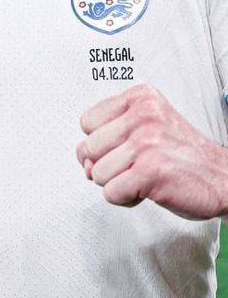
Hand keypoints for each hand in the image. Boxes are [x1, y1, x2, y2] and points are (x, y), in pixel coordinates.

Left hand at [77, 83, 227, 218]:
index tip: (122, 150)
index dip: (100, 143)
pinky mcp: (150, 171)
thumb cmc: (183, 155)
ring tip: (142, 178)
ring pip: (97, 173)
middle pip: (89, 147)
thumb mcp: (149, 127)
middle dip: (106, 166)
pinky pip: (111, 192)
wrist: (223, 178)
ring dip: (117, 184)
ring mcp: (146, 142)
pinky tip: (144, 192)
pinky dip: (124, 199)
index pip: (87, 121)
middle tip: (133, 168)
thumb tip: (84, 163)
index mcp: (141, 97)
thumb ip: (112, 137)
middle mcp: (143, 115)